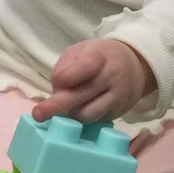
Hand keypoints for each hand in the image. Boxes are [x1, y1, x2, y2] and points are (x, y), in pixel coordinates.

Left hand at [34, 39, 155, 123]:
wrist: (135, 66)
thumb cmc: (100, 57)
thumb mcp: (81, 50)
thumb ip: (64, 67)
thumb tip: (54, 93)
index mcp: (98, 56)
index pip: (75, 72)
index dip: (61, 79)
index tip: (57, 81)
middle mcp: (110, 77)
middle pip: (78, 96)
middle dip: (55, 106)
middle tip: (38, 115)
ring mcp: (117, 97)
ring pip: (86, 114)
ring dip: (71, 113)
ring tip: (67, 106)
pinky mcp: (119, 113)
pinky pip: (95, 121)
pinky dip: (83, 118)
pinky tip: (81, 109)